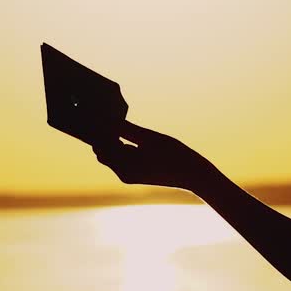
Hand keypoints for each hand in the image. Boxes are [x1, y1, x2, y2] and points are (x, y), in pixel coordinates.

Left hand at [91, 120, 214, 191]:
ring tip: (114, 122)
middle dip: (102, 136)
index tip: (96, 115)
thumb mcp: (150, 138)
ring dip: (111, 141)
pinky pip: (121, 159)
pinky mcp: (135, 175)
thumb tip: (108, 119)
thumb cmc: (174, 155)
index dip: (97, 130)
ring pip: (111, 155)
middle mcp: (123, 174)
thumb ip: (127, 129)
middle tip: (104, 116)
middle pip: (103, 152)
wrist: (194, 175)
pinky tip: (125, 134)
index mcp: (125, 166)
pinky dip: (121, 147)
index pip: (101, 146)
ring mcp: (129, 176)